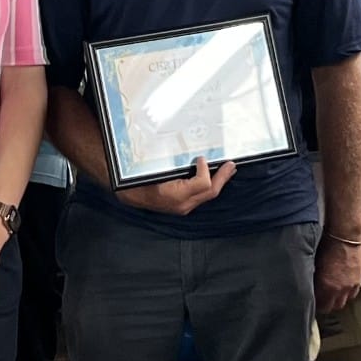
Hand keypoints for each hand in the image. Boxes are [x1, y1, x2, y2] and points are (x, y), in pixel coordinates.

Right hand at [117, 157, 235, 214]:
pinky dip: (209, 185)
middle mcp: (183, 204)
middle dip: (223, 177)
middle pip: (211, 191)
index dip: (206, 169)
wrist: (130, 194)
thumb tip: (193, 154)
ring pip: (208, 195)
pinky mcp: (183, 206)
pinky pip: (201, 196)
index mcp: (176, 195)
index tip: (202, 158)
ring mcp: (184, 207)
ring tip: (227, 171)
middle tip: (231, 165)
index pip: (203, 183)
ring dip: (219, 181)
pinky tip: (213, 177)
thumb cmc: (139, 180)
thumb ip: (174, 164)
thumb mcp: (155, 169)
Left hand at [314, 238, 360, 313]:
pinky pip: (352, 295)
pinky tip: (341, 288)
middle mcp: (337, 289)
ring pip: (341, 303)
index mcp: (324, 286)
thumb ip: (312, 279)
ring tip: (330, 294)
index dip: (313, 305)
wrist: (344, 236)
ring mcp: (349, 286)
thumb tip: (307, 287)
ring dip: (335, 301)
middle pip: (330, 308)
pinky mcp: (357, 281)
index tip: (310, 302)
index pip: (318, 306)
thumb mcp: (314, 264)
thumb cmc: (326, 245)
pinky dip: (346, 294)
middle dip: (324, 305)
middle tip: (319, 299)